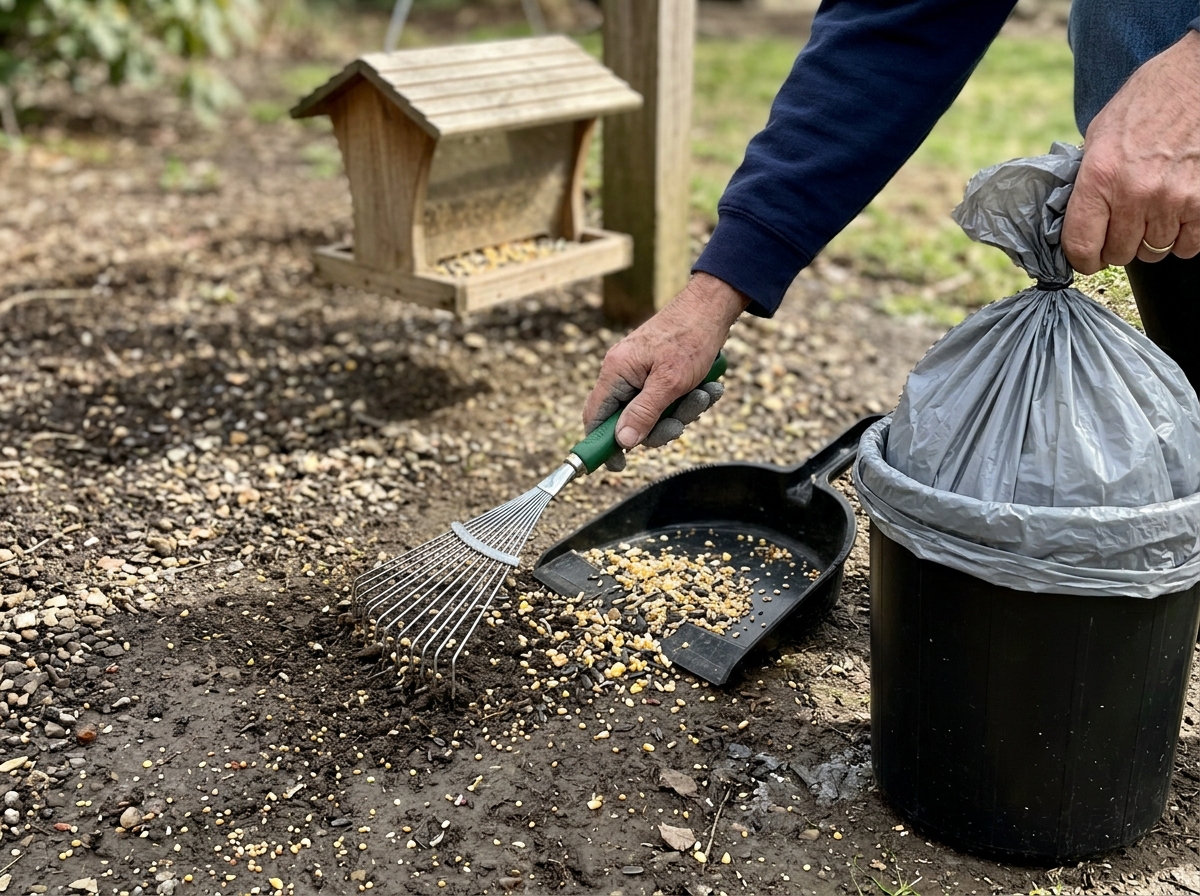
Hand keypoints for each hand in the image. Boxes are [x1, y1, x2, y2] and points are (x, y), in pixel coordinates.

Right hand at [583, 272, 748, 471]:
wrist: (713, 307)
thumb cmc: (691, 338)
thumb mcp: (669, 383)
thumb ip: (643, 413)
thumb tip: (622, 442)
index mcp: (616, 372)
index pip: (595, 417)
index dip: (603, 444)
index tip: (618, 465)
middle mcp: (623, 372)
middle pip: (629, 420)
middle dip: (660, 426)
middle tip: (682, 423)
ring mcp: (640, 372)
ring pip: (653, 412)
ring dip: (681, 411)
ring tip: (704, 393)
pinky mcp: (657, 371)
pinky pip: (666, 399)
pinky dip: (687, 399)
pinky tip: (708, 387)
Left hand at [1062, 30, 1199, 271]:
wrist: (1198, 75)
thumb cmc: (1150, 98)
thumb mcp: (1101, 132)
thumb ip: (1089, 177)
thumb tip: (1076, 215)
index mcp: (1100, 176)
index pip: (1080, 245)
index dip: (1082, 259)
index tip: (1087, 258)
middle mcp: (1135, 193)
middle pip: (1119, 253)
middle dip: (1117, 246)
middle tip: (1122, 228)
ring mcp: (1173, 199)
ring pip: (1154, 251)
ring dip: (1151, 240)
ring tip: (1152, 215)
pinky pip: (1189, 245)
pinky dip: (1182, 238)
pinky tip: (1177, 216)